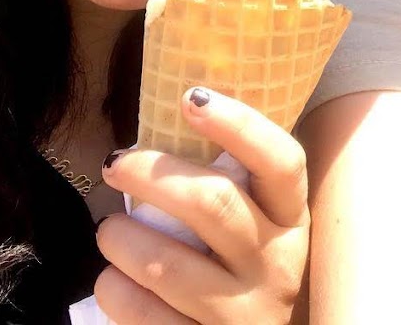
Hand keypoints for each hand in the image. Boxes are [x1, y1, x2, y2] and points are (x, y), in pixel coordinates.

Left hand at [95, 88, 308, 323]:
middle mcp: (276, 266)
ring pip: (166, 263)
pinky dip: (114, 288)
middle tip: (116, 163)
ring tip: (110, 231)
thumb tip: (175, 113)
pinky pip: (142, 312)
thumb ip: (227, 184)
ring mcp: (243, 313)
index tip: (191, 96)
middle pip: (214, 203)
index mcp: (290, 221)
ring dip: (121, 238)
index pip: (282, 162)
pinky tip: (113, 278)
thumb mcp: (253, 228)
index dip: (239, 124)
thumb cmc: (234, 273)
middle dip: (152, 174)